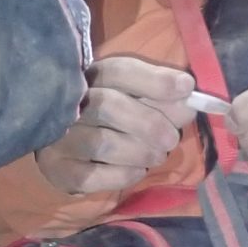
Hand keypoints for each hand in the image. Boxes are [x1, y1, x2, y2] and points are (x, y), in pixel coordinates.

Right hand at [36, 57, 196, 196]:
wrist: (67, 148)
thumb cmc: (107, 118)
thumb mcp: (131, 98)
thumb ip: (159, 97)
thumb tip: (189, 100)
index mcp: (88, 77)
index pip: (119, 71)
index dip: (155, 80)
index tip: (187, 87)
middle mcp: (67, 103)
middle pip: (109, 105)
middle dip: (150, 123)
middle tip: (171, 139)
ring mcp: (58, 137)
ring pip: (104, 144)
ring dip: (141, 152)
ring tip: (157, 156)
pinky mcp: (58, 169)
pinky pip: (94, 175)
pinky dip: (124, 174)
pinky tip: (136, 170)